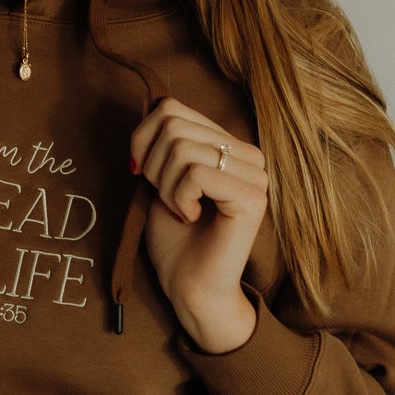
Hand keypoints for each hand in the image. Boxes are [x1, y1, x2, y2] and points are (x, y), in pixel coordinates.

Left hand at [128, 96, 268, 352]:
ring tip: (178, 210)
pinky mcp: (252, 197)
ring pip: (182, 148)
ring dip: (164, 186)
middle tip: (164, 198)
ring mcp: (255, 174)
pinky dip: (178, 197)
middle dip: (152, 164)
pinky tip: (189, 217)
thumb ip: (163, 143)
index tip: (139, 172)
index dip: (141, 137)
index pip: (172, 107)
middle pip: (174, 125)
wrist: (189, 287)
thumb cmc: (175, 239)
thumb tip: (154, 107)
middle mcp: (248, 154)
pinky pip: (196, 174)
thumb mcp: (161, 178)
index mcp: (228, 144)